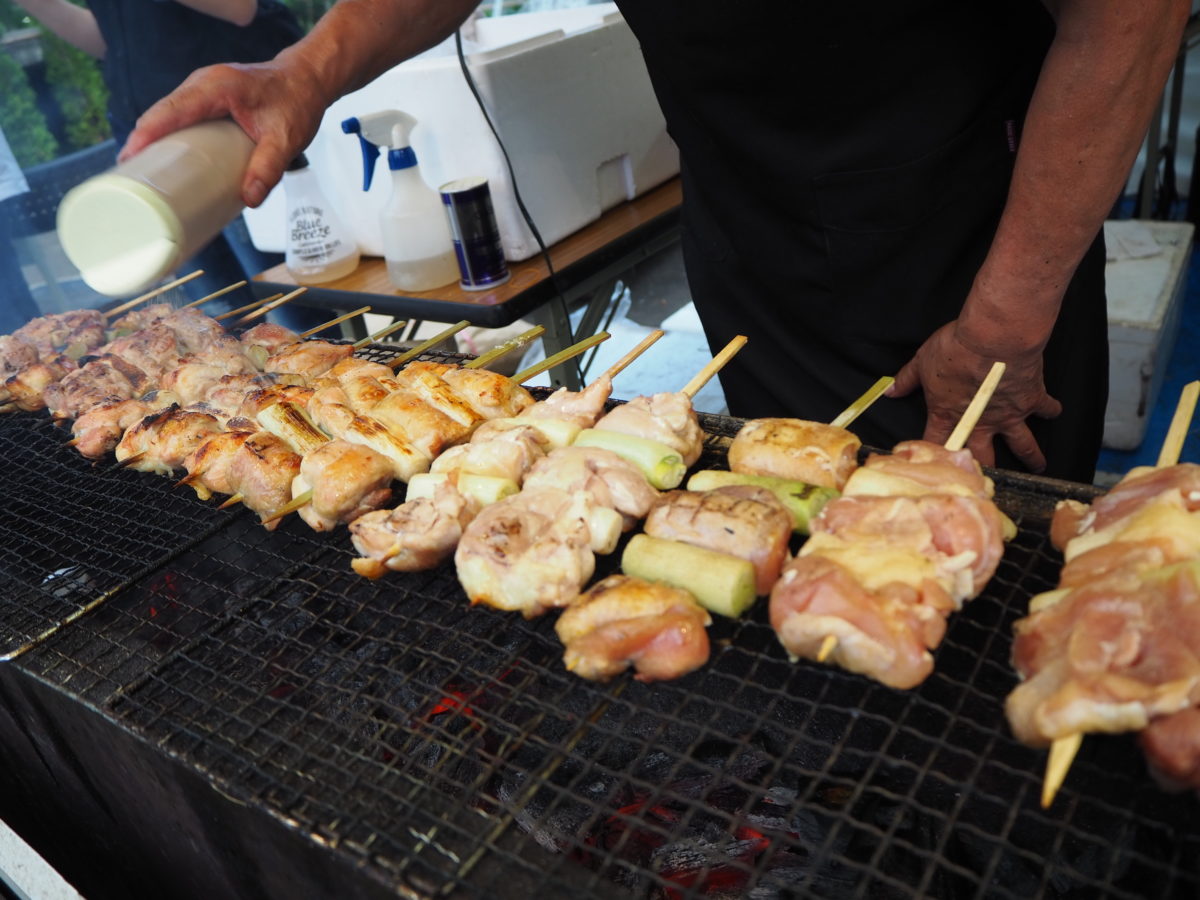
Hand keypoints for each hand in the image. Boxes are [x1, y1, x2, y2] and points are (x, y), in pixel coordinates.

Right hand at [119, 59, 326, 207]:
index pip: (171, 110)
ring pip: (167, 114)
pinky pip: (179, 116)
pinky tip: (164, 159)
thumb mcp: (286, 139)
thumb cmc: (297, 102)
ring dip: (153, 140)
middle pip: (161, 113)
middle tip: (131, 176)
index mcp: (216, 88)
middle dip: (143, 142)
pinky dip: (168, 135)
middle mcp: (203, 83)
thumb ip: (269, 168)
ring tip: (141, 172)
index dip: (147, 134)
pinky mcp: (206, 99)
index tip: (130, 159)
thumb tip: (250, 198)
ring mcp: (202, 89)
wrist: (306, 81)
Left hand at [889, 321, 1061, 471]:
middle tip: (992, 482)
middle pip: (984, 456)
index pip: (937, 444)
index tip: (936, 469)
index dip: (935, 457)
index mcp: (949, 415)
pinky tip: (1054, 412)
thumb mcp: (923, 361)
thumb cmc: (955, 348)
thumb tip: (889, 391)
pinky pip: (1045, 408)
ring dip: (1031, 456)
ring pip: (1023, 444)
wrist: (994, 337)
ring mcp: (1008, 415)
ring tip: (1037, 466)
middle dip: (987, 471)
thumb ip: (906, 379)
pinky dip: (1051, 410)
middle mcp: (980, 422)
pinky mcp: (1031, 400)